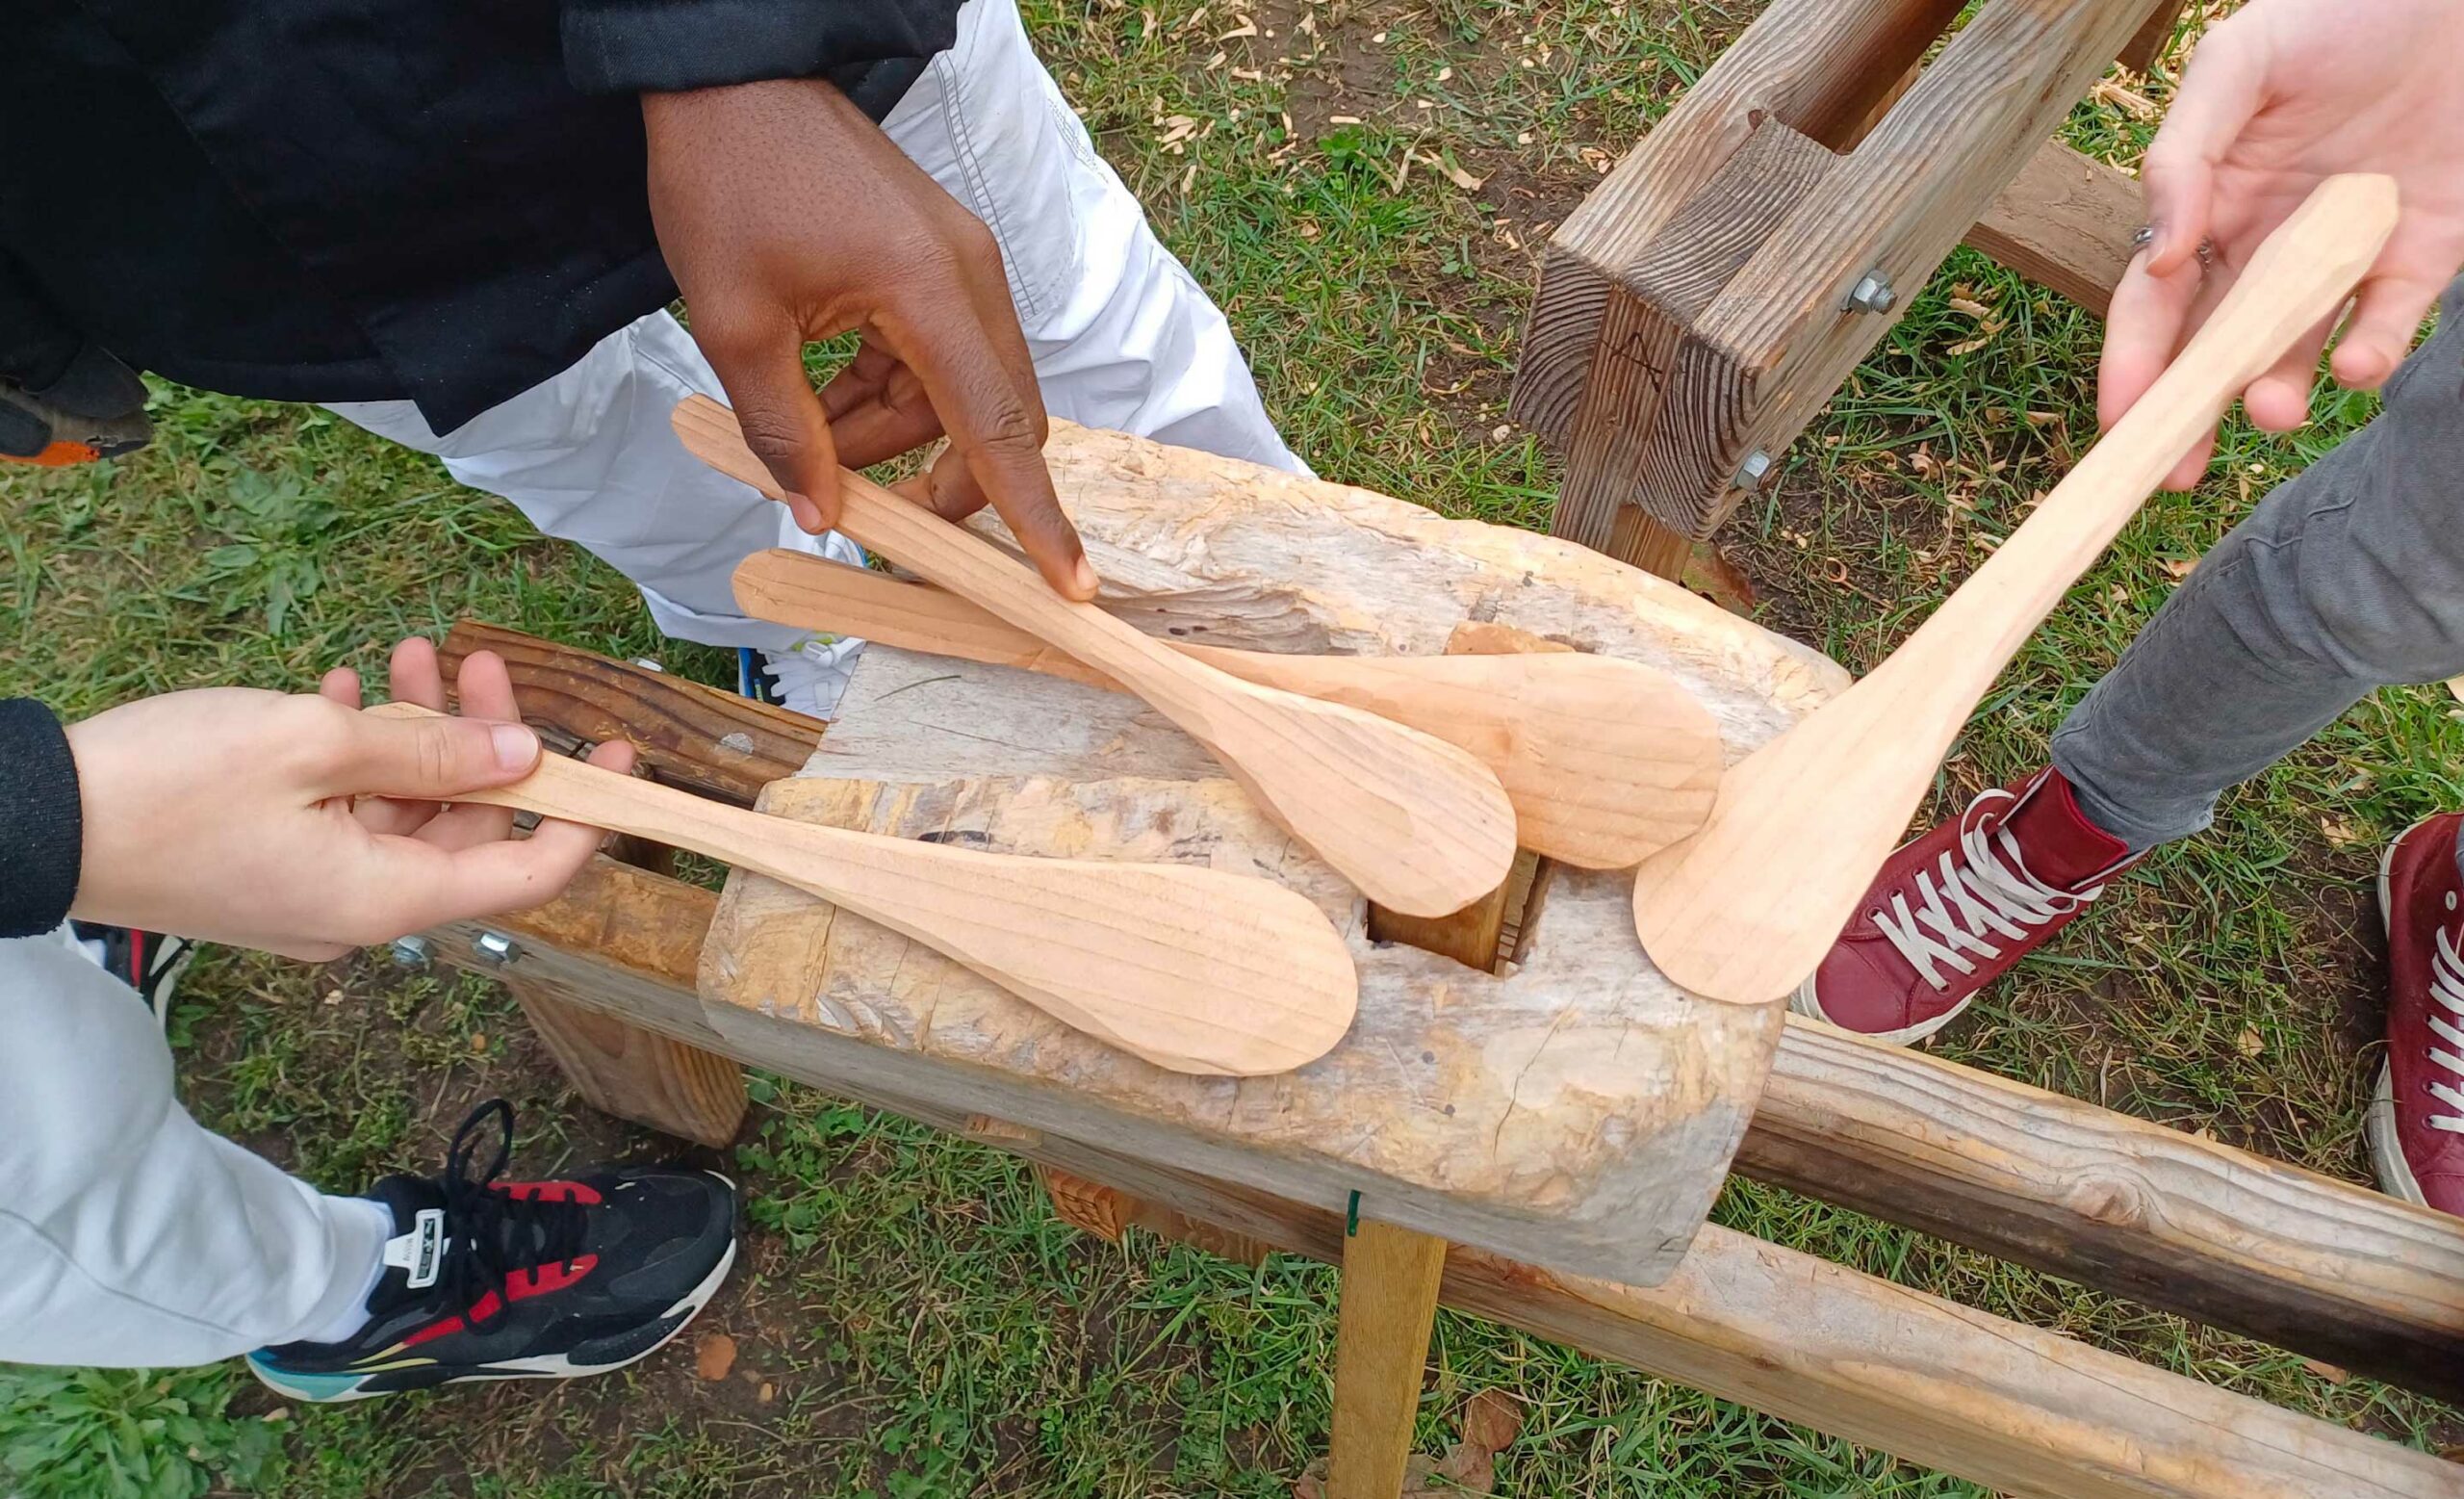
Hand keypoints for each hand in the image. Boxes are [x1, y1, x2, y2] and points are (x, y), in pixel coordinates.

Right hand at [66, 638, 631, 959]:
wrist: (35, 822)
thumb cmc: (169, 785)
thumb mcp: (313, 745)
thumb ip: (428, 754)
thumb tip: (521, 761)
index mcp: (386, 898)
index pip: (527, 875)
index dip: (586, 817)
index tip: (619, 754)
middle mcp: (360, 910)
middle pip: (465, 828)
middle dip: (484, 742)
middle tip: (477, 662)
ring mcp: (313, 893)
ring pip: (403, 810)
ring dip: (419, 736)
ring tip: (413, 656)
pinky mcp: (274, 867)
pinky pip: (347, 813)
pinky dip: (361, 754)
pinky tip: (349, 692)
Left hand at [644, 78, 1096, 599]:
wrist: (726, 79)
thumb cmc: (727, 183)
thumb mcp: (734, 325)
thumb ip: (783, 431)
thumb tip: (821, 513)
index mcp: (931, 290)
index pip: (1001, 430)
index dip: (1035, 518)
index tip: (1069, 585)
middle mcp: (970, 276)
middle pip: (996, 417)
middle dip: (940, 480)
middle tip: (870, 514)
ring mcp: (960, 262)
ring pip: (958, 392)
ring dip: (896, 436)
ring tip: (809, 438)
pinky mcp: (937, 257)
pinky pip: (934, 354)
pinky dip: (888, 393)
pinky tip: (821, 398)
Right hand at [2100, 0, 2463, 487]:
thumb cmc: (2339, 13)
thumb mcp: (2240, 61)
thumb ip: (2184, 152)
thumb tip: (2157, 260)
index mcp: (2210, 209)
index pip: (2152, 307)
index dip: (2130, 366)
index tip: (2119, 424)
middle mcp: (2268, 247)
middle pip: (2212, 351)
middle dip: (2187, 417)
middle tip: (2173, 474)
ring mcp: (2343, 258)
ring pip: (2296, 352)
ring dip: (2277, 393)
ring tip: (2273, 410)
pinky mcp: (2421, 256)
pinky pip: (2390, 321)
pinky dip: (2370, 352)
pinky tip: (2357, 362)